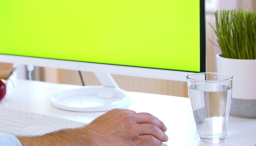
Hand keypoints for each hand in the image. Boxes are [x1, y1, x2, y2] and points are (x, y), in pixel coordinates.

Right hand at [18, 109, 167, 144]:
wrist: (92, 139)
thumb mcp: (105, 118)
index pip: (139, 114)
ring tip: (164, 138)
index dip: (147, 119)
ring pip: (153, 129)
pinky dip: (157, 143)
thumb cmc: (95, 132)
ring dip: (160, 134)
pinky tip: (159, 145)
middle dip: (158, 124)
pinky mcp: (135, 141)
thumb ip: (115, 118)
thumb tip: (119, 122)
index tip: (150, 122)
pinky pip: (151, 141)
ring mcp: (133, 130)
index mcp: (122, 113)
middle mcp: (129, 119)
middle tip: (163, 128)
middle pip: (149, 119)